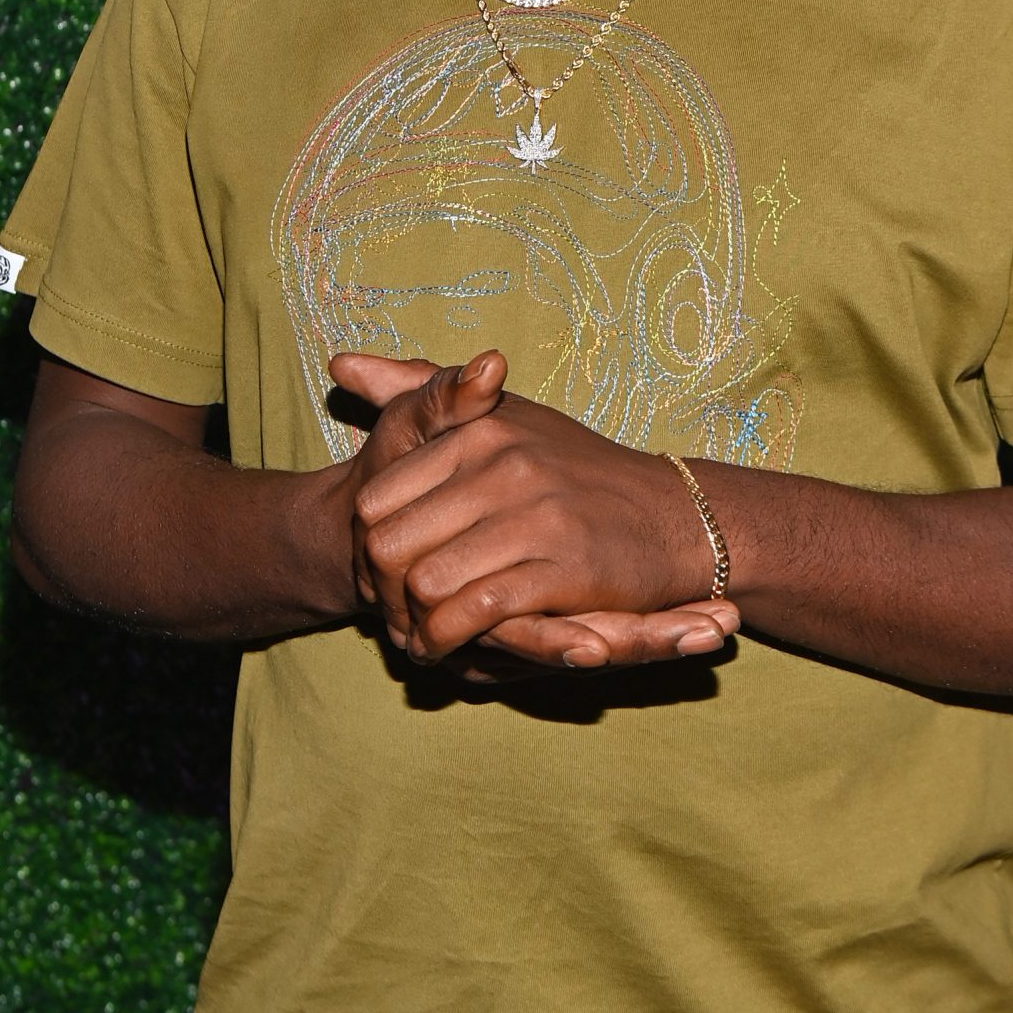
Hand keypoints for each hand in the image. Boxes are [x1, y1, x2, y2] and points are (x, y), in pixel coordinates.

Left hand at [329, 352, 738, 675]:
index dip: (368, 546)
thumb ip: (422, 390)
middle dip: (383, 591)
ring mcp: (536, 516)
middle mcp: (504, 464)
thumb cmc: (576, 469)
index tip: (380, 572)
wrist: (672, 517)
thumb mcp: (501, 414)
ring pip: (429, 581)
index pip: (377, 498)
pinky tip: (449, 648)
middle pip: (393, 544)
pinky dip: (451, 638)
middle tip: (389, 614)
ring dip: (414, 622)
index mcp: (479, 428)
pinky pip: (478, 610)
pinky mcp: (564, 567)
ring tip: (417, 635)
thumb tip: (340, 363)